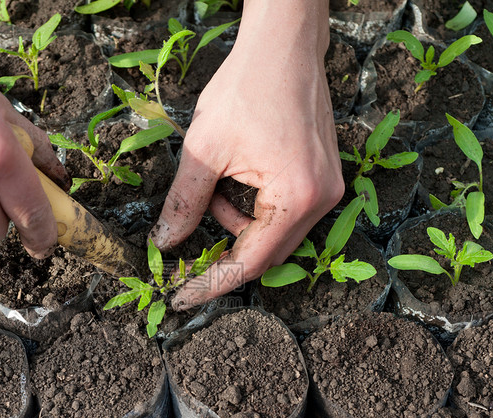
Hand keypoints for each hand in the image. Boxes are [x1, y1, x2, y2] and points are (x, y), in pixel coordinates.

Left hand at [149, 0, 343, 309]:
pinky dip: (252, 208)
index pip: (251, 262)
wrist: (284, 44)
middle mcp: (322, 200)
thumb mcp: (204, 150)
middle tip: (186, 251)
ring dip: (235, 225)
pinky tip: (234, 179)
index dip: (212, 283)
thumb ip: (184, 204)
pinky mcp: (322, 177)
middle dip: (224, 251)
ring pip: (273, 233)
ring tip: (212, 189)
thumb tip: (164, 244)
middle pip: (267, 253)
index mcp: (296, 197)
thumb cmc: (247, 88)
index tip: (181, 297)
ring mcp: (327, 189)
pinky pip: (283, 212)